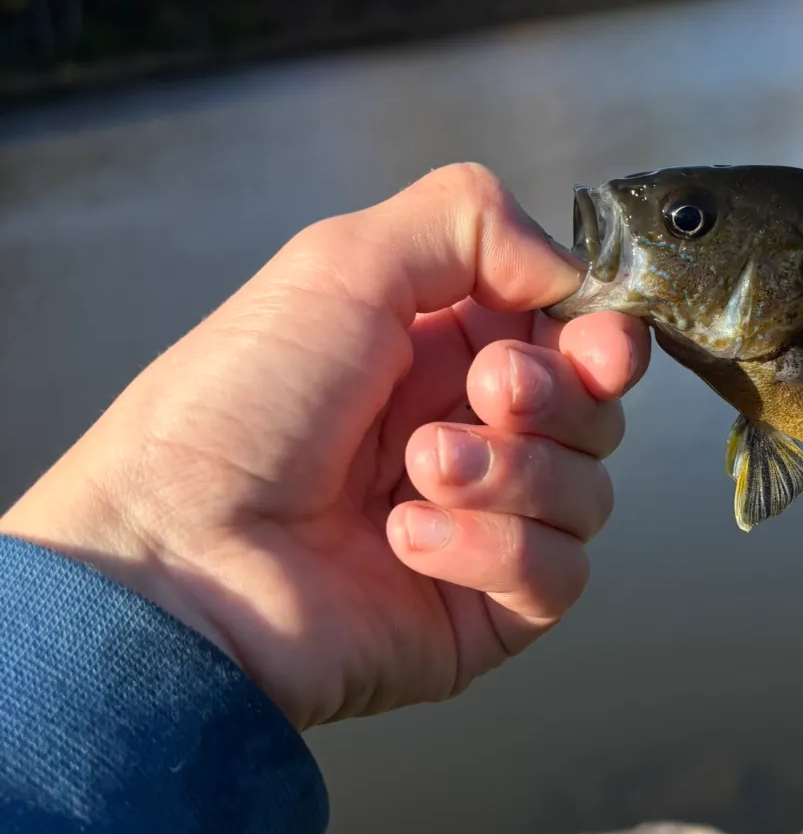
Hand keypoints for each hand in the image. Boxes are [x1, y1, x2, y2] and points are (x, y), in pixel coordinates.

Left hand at [0, 163, 648, 729]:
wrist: (171, 562)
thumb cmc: (231, 411)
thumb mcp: (339, 264)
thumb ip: (468, 221)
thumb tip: (567, 270)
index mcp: (441, 352)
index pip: (574, 338)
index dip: (601, 337)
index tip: (594, 341)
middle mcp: (469, 435)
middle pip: (596, 412)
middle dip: (555, 397)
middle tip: (489, 394)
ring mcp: (482, 528)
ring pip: (587, 492)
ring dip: (512, 474)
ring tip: (417, 472)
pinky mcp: (482, 612)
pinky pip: (557, 575)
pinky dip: (493, 550)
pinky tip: (407, 539)